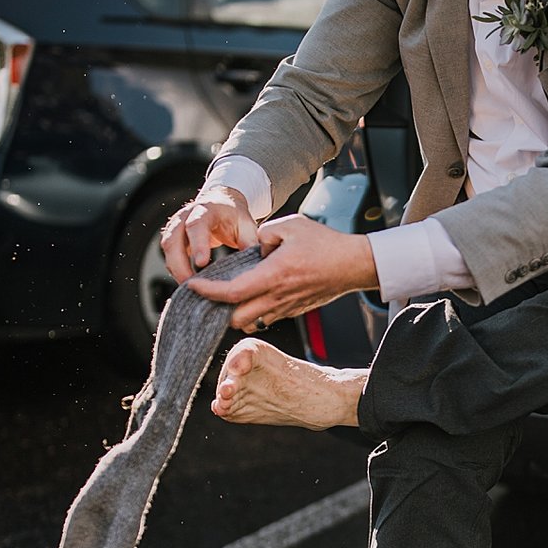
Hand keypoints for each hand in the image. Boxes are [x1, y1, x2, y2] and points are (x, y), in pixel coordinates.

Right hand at [160, 186, 259, 282]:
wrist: (220, 203)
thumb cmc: (234, 216)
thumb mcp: (247, 226)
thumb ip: (249, 244)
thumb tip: (256, 268)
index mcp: (206, 210)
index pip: (197, 225)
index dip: (197, 244)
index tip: (201, 263)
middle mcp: (185, 216)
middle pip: (173, 239)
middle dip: (180, 264)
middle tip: (191, 284)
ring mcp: (176, 226)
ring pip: (168, 249)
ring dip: (176, 270)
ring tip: (189, 289)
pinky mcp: (173, 238)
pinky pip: (169, 256)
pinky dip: (176, 270)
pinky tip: (188, 284)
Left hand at [187, 214, 378, 328]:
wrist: (354, 264)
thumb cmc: (325, 243)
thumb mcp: (290, 225)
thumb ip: (264, 235)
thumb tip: (255, 250)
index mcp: (273, 276)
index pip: (232, 293)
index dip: (209, 292)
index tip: (194, 287)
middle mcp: (278, 297)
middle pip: (235, 318)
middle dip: (219, 309)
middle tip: (210, 295)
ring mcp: (287, 307)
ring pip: (250, 322)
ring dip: (236, 313)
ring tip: (229, 297)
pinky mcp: (295, 310)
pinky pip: (266, 318)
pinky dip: (253, 311)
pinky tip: (253, 295)